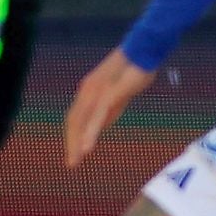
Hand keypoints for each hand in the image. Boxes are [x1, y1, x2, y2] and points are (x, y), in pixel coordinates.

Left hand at [63, 47, 155, 167]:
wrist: (144, 51)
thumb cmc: (134, 71)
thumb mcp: (119, 95)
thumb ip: (109, 111)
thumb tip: (101, 126)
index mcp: (89, 91)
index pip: (75, 118)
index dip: (73, 136)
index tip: (74, 154)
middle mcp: (87, 91)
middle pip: (74, 121)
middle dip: (71, 144)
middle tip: (71, 164)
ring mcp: (96, 91)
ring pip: (81, 121)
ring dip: (77, 143)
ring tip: (74, 161)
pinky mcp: (108, 93)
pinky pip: (96, 117)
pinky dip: (90, 133)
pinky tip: (87, 148)